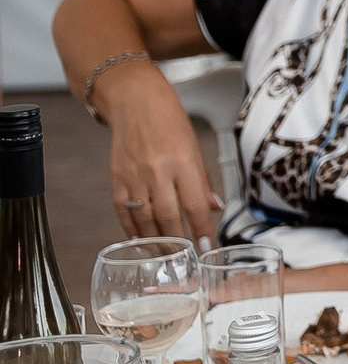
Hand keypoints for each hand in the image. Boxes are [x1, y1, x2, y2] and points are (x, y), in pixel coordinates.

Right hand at [96, 70, 218, 247]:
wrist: (135, 103)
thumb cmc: (170, 122)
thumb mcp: (195, 147)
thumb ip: (203, 181)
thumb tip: (215, 208)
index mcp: (183, 162)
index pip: (195, 204)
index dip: (202, 229)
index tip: (208, 247)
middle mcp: (157, 172)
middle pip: (169, 217)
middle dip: (180, 243)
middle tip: (187, 259)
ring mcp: (134, 178)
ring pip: (145, 220)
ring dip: (156, 242)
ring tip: (167, 256)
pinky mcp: (116, 181)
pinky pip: (123, 213)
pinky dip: (133, 230)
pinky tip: (142, 241)